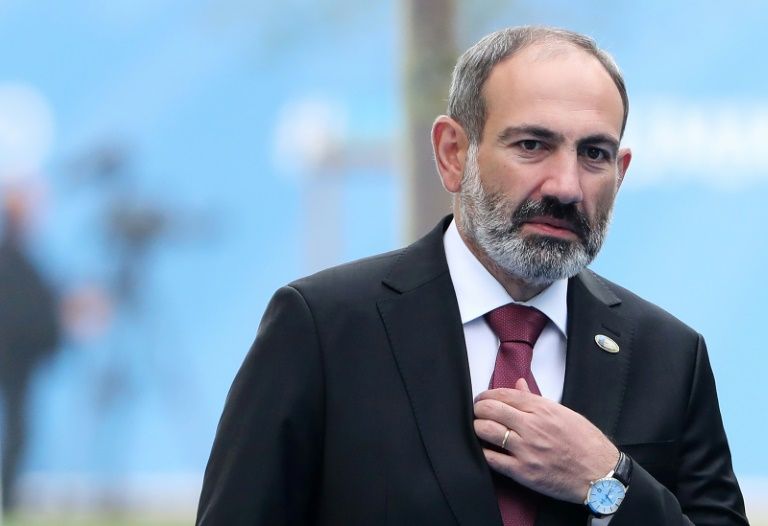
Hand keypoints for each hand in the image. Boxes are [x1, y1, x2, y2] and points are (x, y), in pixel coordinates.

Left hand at [473, 378, 618, 502]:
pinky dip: (484, 451)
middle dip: (478, 409)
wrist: (601, 475)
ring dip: (478, 428)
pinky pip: (492, 459)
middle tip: (477, 413)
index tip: (482, 399)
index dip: (487, 395)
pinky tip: (486, 449)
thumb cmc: (586, 443)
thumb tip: (519, 384)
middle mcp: (532, 426)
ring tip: (480, 429)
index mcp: (542, 409)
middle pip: (490, 410)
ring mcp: (527, 449)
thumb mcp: (564, 413)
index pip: (504, 394)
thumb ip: (537, 399)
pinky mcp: (524, 472)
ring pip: (486, 431)